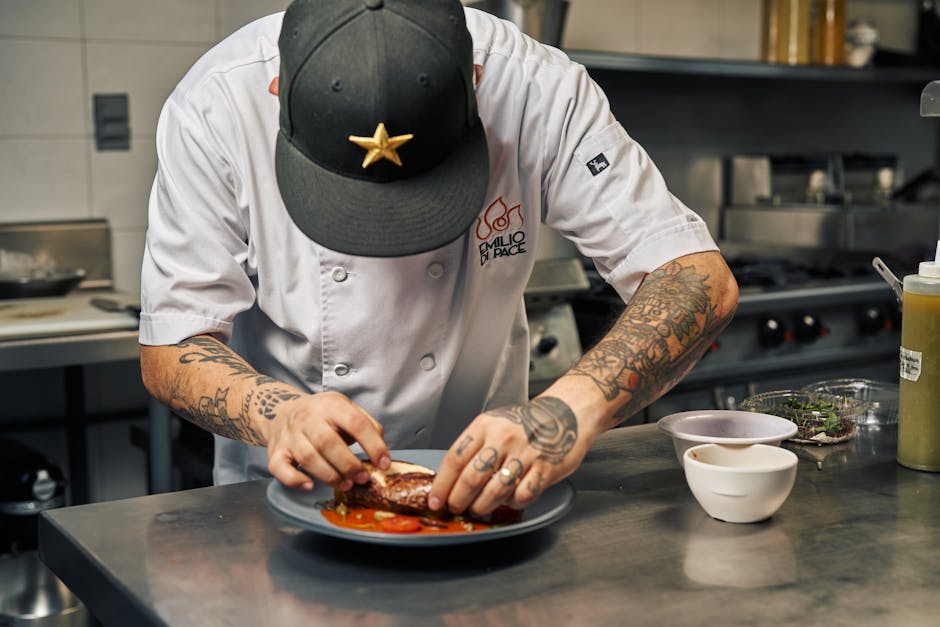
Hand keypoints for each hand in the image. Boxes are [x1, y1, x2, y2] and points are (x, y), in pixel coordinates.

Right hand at [263, 390, 389, 490]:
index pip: (356, 423)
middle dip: (349, 465)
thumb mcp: (345, 409)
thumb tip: (381, 450)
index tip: (383, 463)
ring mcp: (290, 435)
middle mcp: (308, 418)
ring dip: (330, 476)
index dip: (373, 445)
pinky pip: (281, 469)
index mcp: (331, 405)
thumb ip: (366, 425)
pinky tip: (310, 485)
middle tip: (362, 478)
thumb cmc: (320, 415)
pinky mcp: (276, 451)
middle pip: (328, 443)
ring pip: (308, 458)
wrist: (280, 410)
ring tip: (345, 484)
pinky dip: (295, 480)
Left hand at [428, 396, 586, 516]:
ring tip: (479, 508)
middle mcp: (503, 438)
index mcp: (485, 426)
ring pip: (495, 491)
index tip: (436, 499)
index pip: (455, 459)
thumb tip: (451, 479)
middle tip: (456, 508)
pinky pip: (523, 495)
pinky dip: (513, 503)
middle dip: (458, 500)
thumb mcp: (495, 424)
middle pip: (472, 478)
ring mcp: (525, 454)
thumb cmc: (527, 421)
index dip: (442, 484)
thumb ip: (476, 447)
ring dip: (482, 506)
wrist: (566, 412)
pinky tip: (510, 500)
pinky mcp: (545, 468)